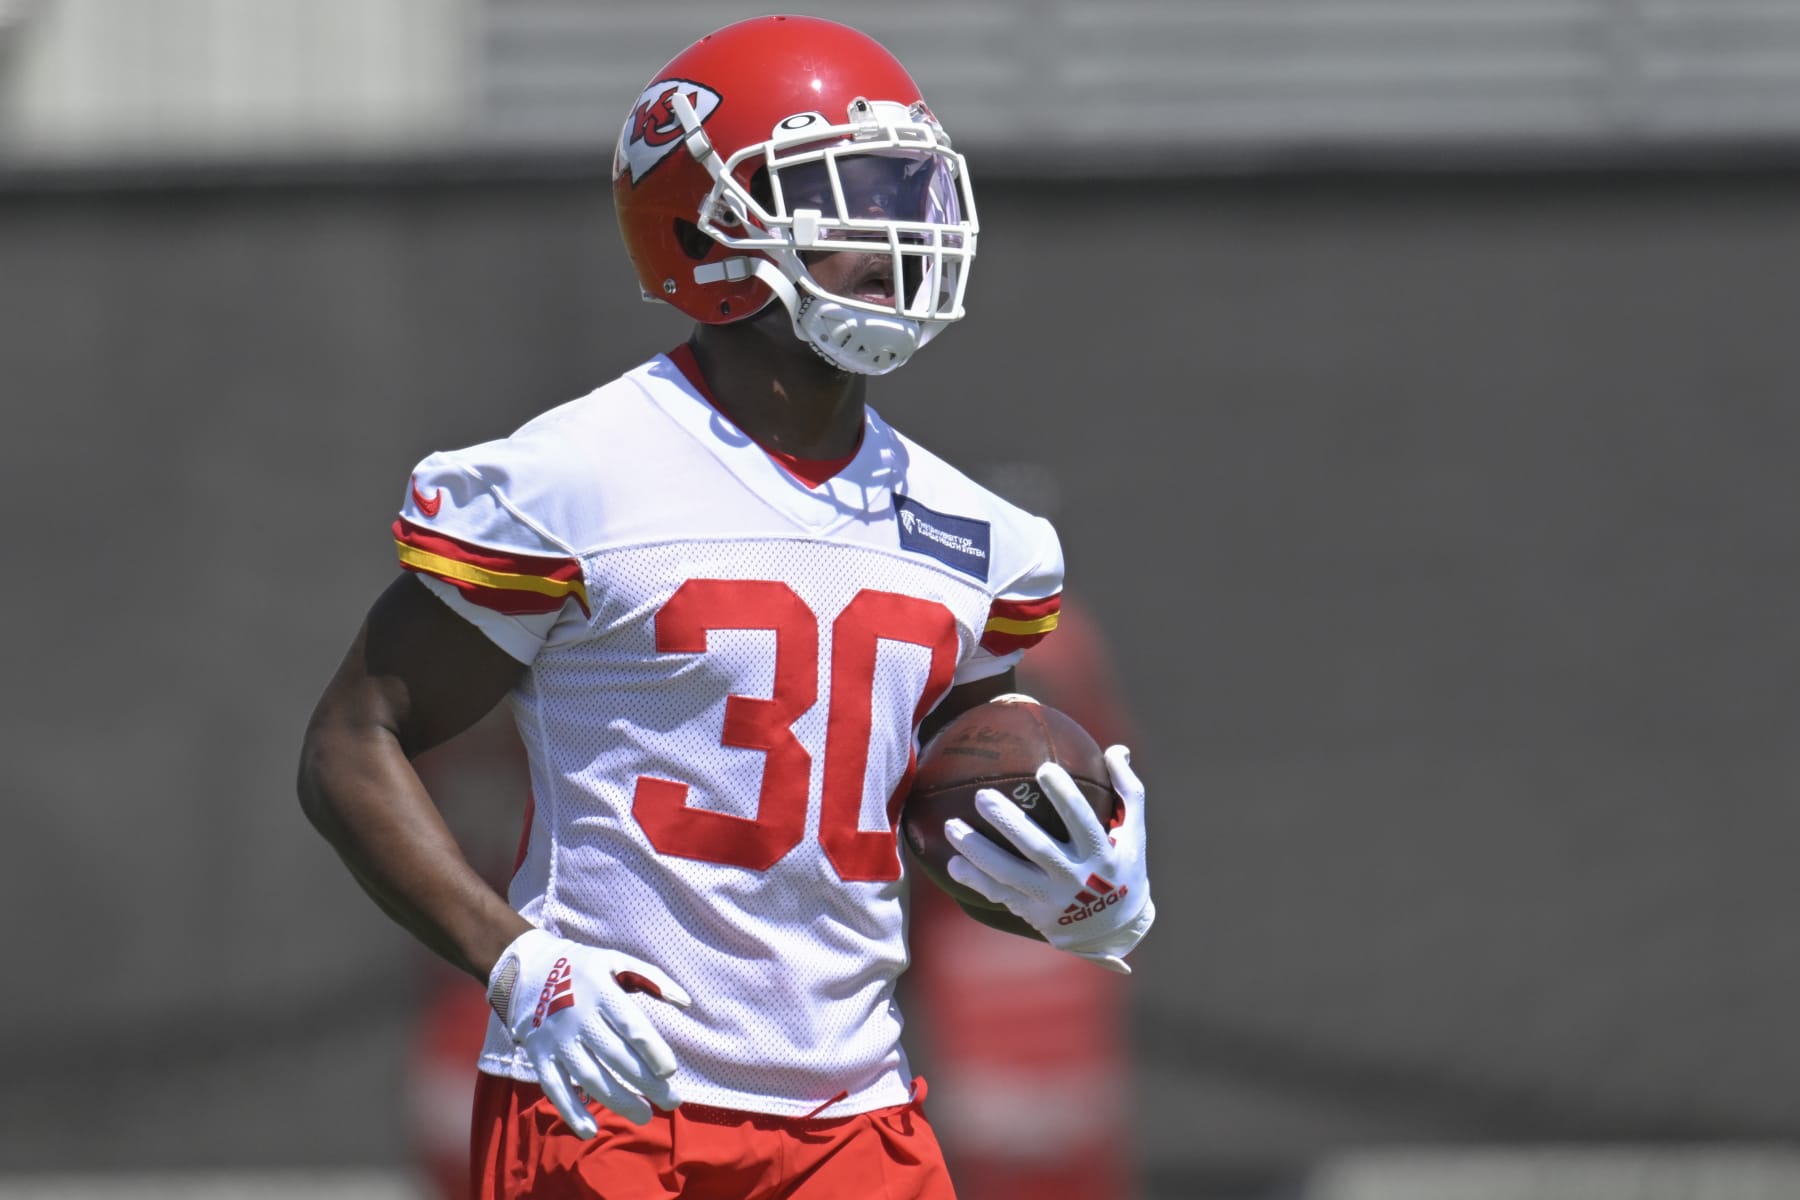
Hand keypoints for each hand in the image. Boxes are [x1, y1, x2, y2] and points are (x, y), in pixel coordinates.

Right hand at [486, 927, 690, 1133]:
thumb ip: (654, 980)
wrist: (529, 972)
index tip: (671, 1072)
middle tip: (672, 1102)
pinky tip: (591, 1130)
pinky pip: (554, 1088)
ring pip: (589, 1077)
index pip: (632, 1027)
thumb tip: (686, 1003)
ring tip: (645, 1116)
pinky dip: (570, 1112)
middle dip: (647, 1083)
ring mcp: (557, 1040)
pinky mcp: (540, 1056)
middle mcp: (578, 1018)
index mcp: (601, 992)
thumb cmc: (586, 969)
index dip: (653, 1052)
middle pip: (616, 1057)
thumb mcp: (618, 961)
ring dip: (618, 1101)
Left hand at [945, 744, 1153, 972]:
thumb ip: (1128, 790)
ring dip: (977, 851)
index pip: (1082, 821)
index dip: (1064, 797)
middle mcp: (1075, 877)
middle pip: (1037, 848)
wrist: (1115, 930)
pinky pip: (999, 894)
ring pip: (1009, 874)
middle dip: (1008, 823)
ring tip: (951, 825)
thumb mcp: (1134, 833)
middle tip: (982, 796)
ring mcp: (1051, 898)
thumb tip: (1117, 749)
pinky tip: (953, 864)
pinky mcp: (1033, 912)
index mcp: (1101, 853)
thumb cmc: (1123, 868)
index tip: (1044, 769)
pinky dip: (975, 880)